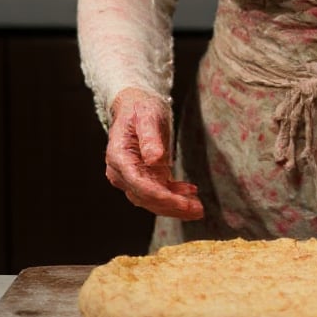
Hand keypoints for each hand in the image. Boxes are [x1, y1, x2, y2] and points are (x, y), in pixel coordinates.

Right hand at [105, 87, 203, 220]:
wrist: (137, 106)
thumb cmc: (141, 108)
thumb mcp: (148, 116)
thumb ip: (150, 137)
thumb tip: (154, 159)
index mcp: (118, 156)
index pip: (138, 184)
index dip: (161, 195)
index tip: (182, 201)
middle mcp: (120, 171)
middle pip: (145, 197)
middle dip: (172, 206)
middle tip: (197, 210)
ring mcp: (131, 176)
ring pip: (152, 199)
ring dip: (175, 205)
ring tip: (198, 207)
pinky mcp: (142, 177)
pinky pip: (157, 191)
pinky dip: (174, 195)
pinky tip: (190, 192)